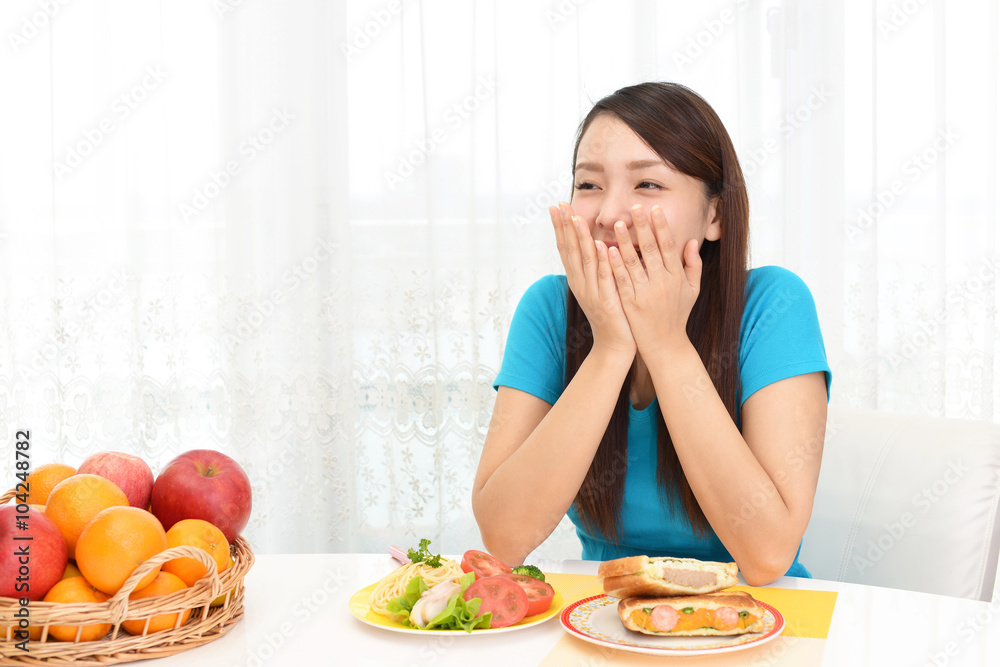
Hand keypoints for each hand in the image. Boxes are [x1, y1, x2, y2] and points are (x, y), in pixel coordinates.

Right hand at [550, 202, 635, 356]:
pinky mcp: (607, 301)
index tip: (556, 206)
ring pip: (585, 261)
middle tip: (560, 204)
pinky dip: (603, 262)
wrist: (614, 346)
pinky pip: (604, 278)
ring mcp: (592, 293)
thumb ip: (596, 267)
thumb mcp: (599, 288)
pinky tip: (602, 247)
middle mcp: (580, 284)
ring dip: (580, 239)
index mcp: (578, 279)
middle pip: (570, 250)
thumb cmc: (612, 315)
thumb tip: (595, 244)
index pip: (566, 248)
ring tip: (576, 218)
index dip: (560, 227)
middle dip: (565, 226)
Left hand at [606, 204, 700, 355]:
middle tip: (634, 207)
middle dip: (643, 227)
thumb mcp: (692, 290)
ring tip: (617, 224)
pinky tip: (607, 250)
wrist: (665, 345)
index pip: (669, 246)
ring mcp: (646, 293)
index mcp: (676, 277)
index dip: (662, 227)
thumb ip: (693, 264)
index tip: (655, 209)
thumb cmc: (677, 315)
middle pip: (651, 250)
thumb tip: (692, 241)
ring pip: (634, 263)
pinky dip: (614, 265)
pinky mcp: (631, 304)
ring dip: (625, 242)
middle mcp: (662, 283)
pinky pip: (622, 281)